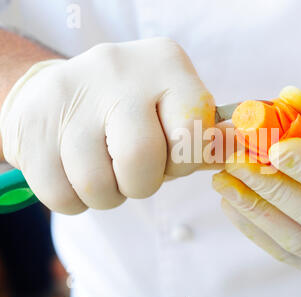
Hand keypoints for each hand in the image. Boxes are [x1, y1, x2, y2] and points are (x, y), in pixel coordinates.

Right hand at [0, 38, 214, 213]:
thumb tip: (238, 152)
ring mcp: (70, 97)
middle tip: (136, 171)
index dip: (186, 160)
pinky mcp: (33, 128)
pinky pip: (64, 198)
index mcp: (166, 64)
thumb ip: (202, 134)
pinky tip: (76, 172)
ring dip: (109, 194)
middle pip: (142, 162)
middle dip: (143, 183)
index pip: (192, 129)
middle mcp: (118, 71)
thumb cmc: (130, 109)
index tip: (174, 158)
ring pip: (99, 187)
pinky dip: (77, 199)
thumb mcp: (172, 106)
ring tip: (105, 169)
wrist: (61, 93)